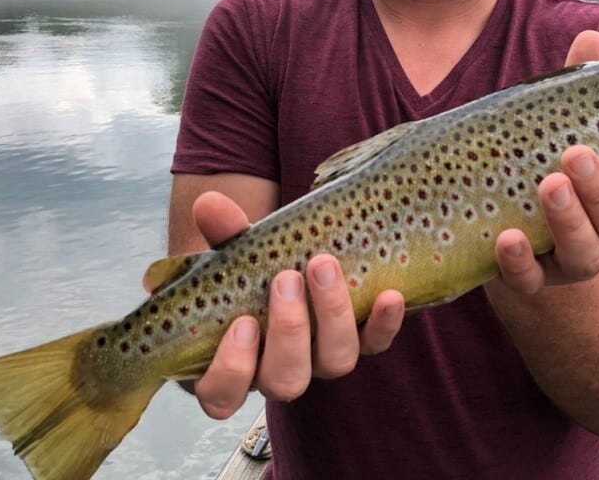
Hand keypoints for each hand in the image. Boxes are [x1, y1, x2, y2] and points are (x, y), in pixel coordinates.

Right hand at [173, 191, 405, 419]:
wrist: (289, 260)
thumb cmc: (248, 271)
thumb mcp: (232, 251)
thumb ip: (222, 234)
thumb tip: (209, 203)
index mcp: (232, 364)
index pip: (223, 395)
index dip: (232, 370)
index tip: (242, 323)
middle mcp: (279, 371)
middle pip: (287, 380)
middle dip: (289, 331)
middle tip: (286, 279)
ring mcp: (321, 360)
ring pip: (334, 363)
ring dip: (332, 315)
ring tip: (323, 265)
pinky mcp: (358, 342)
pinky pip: (376, 344)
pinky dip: (383, 324)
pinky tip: (389, 295)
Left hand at [492, 30, 598, 293]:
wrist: (505, 214)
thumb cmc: (552, 157)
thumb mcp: (570, 121)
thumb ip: (584, 84)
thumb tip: (590, 37)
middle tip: (576, 155)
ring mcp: (567, 262)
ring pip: (584, 258)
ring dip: (569, 221)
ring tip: (548, 184)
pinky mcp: (527, 275)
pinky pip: (528, 281)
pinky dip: (520, 262)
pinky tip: (508, 238)